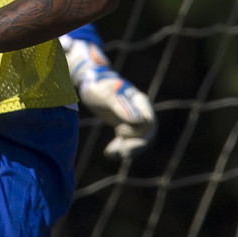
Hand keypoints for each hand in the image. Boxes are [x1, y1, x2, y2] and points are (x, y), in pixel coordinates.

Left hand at [62, 37, 156, 158]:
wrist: (88, 82)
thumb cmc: (97, 85)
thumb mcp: (105, 94)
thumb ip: (121, 106)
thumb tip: (140, 121)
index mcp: (139, 101)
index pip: (149, 122)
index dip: (139, 132)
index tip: (119, 132)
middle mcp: (140, 110)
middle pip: (147, 133)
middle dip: (136, 146)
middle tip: (123, 154)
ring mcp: (134, 118)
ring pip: (139, 140)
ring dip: (128, 149)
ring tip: (111, 154)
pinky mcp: (125, 125)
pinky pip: (129, 140)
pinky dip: (120, 148)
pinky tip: (108, 153)